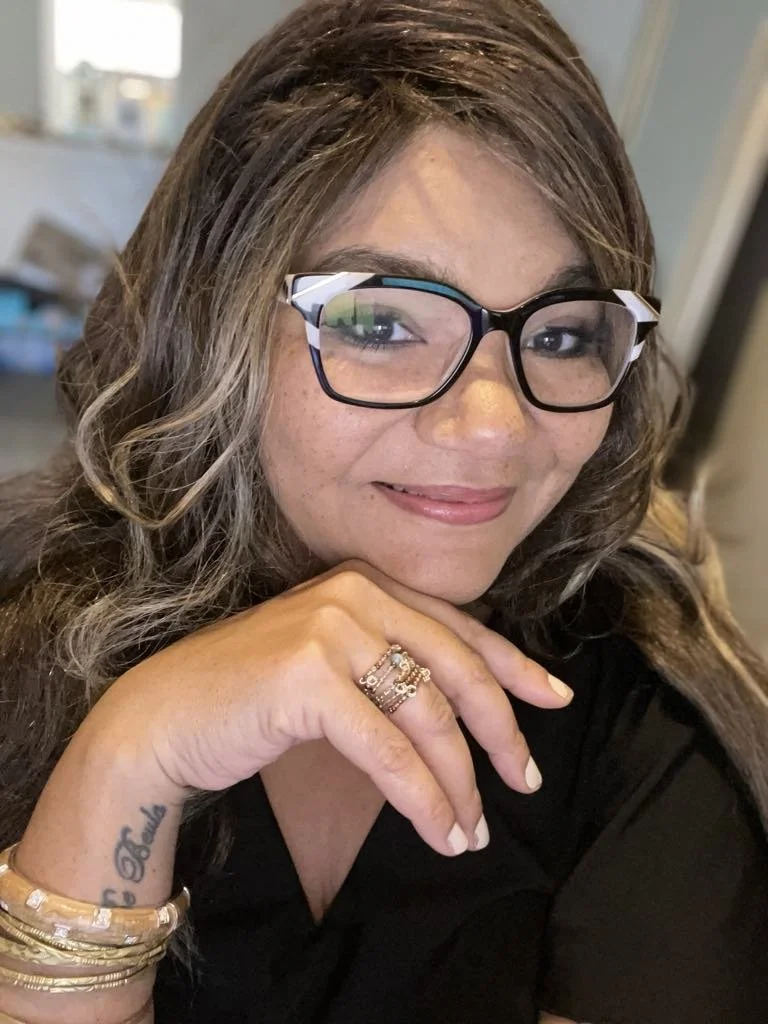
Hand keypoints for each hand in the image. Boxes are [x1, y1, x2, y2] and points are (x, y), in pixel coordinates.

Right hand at [87, 560, 571, 856]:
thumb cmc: (251, 697)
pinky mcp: (308, 676)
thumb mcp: (332, 663)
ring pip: (428, 717)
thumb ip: (390, 663)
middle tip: (524, 783)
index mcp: (364, 583)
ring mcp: (330, 629)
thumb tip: (465, 707)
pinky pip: (390, 752)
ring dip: (460, 784)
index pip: (459, 627)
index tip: (553, 699)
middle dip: (501, 733)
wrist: (163, 715)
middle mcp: (354, 594)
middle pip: (457, 670)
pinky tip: (439, 831)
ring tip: (471, 831)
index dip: (514, 666)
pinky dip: (424, 800)